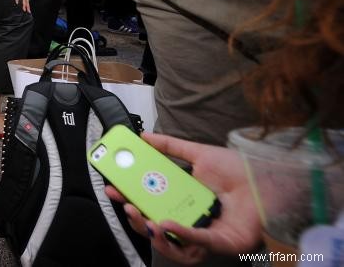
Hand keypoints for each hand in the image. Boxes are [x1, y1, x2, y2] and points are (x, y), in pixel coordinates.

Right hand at [105, 133, 261, 262]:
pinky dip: (181, 233)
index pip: (150, 204)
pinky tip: (167, 223)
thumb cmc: (237, 170)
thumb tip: (144, 136)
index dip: (129, 198)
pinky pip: (198, 242)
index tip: (113, 187)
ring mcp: (206, 234)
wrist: (266, 177)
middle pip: (156, 227)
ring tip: (143, 217)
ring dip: (153, 232)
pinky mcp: (222, 243)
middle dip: (136, 218)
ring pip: (173, 244)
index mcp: (182, 201)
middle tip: (125, 203)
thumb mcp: (197, 153)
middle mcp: (192, 220)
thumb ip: (170, 146)